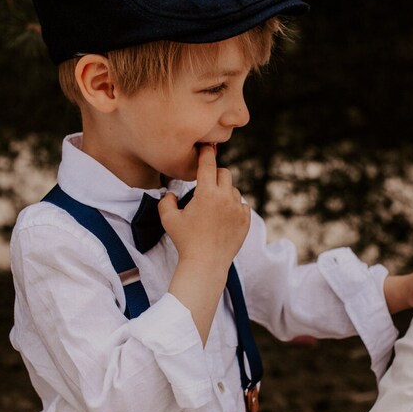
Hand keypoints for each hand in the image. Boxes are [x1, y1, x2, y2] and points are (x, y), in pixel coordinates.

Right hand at [159, 144, 249, 269]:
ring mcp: (238, 209)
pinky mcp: (246, 220)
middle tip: (206, 185)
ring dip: (224, 193)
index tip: (205, 147)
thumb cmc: (185, 242)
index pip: (208, 164)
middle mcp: (225, 197)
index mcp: (206, 193)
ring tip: (213, 209)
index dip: (206, 153)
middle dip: (215, 175)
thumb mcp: (168, 219)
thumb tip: (171, 194)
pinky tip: (224, 218)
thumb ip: (166, 201)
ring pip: (233, 190)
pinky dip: (234, 208)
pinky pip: (242, 205)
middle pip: (225, 173)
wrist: (205, 264)